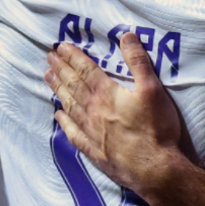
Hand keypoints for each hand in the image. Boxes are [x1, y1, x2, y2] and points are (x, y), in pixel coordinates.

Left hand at [45, 33, 184, 195]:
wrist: (154, 169)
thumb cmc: (157, 128)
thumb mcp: (153, 89)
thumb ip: (138, 62)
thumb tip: (126, 36)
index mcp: (107, 94)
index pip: (86, 70)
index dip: (73, 57)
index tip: (61, 46)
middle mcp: (93, 111)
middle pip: (73, 86)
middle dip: (61, 69)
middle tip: (49, 57)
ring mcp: (91, 132)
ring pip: (70, 106)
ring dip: (58, 90)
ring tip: (47, 77)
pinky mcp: (94, 150)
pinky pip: (73, 133)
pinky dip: (64, 122)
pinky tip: (58, 115)